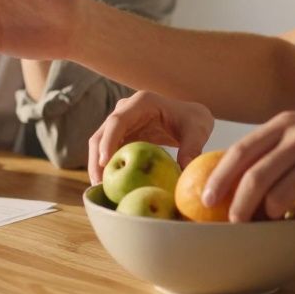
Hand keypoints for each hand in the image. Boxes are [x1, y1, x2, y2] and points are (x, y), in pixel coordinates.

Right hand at [87, 91, 214, 183]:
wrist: (190, 118)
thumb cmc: (193, 121)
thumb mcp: (197, 131)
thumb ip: (192, 148)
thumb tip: (185, 169)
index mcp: (141, 102)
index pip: (118, 121)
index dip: (108, 140)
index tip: (105, 162)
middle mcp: (125, 110)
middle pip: (101, 134)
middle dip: (97, 159)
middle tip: (99, 184)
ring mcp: (121, 124)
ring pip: (100, 145)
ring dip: (98, 167)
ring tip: (101, 190)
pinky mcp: (121, 137)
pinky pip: (108, 152)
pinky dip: (107, 168)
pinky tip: (110, 187)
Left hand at [204, 108, 294, 222]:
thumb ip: (271, 144)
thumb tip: (232, 174)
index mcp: (285, 124)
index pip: (241, 151)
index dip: (220, 177)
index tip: (206, 199)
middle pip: (255, 179)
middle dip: (238, 206)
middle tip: (232, 221)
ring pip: (279, 198)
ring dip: (272, 213)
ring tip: (278, 212)